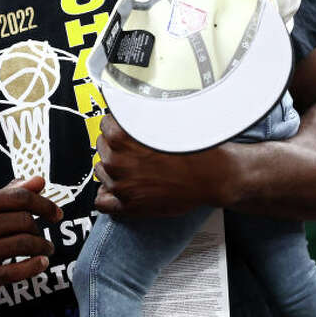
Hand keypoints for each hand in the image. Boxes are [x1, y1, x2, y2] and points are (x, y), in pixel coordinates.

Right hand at [0, 176, 60, 304]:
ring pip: (22, 244)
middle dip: (39, 229)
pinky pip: (15, 271)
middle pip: (22, 220)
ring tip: (45, 249)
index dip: (43, 204)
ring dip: (41, 247)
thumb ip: (13, 194)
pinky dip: (34, 266)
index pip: (18, 197)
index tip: (57, 214)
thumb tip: (39, 180)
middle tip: (42, 237)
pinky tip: (42, 263)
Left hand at [93, 114, 225, 216]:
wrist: (214, 176)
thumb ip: (137, 118)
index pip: (105, 125)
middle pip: (102, 147)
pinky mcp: (128, 205)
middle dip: (115, 146)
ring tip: (133, 167)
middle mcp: (116, 161)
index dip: (117, 126)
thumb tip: (124, 111)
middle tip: (134, 149)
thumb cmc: (194, 149)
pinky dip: (108, 195)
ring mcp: (120, 185)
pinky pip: (102, 202)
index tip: (124, 129)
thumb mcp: (162, 121)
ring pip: (101, 171)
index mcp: (121, 137)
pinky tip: (120, 188)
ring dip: (112, 168)